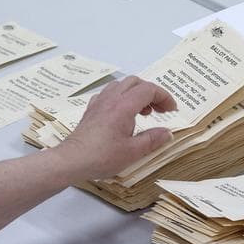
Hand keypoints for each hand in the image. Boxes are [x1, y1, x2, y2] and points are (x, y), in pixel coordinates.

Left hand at [54, 76, 176, 180]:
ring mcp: (99, 103)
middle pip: (135, 82)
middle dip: (152, 92)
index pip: (149, 90)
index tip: (172, 110)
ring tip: (143, 111)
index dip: (164, 97)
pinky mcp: (91, 111)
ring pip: (121, 85)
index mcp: (123, 106)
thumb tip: (167, 133)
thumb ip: (153, 139)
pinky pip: (108, 94)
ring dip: (136, 93)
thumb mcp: (133, 152)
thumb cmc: (101, 157)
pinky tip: (123, 114)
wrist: (71, 161)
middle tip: (160, 109)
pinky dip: (121, 98)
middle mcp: (111, 99)